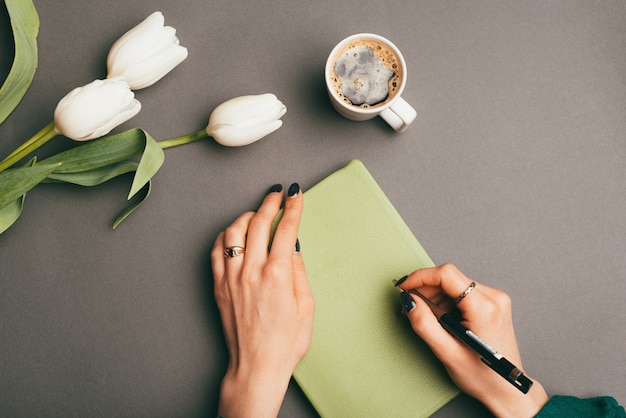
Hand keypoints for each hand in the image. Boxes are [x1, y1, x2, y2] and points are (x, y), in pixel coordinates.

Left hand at [211, 183, 314, 417]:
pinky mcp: (218, 287)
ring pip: (233, 232)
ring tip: (255, 213)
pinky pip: (216, 251)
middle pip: (258, 223)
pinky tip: (234, 235)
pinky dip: (225, 236)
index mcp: (279, 275)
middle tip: (277, 193)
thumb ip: (300, 272)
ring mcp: (231, 278)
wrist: (257, 367)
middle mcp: (252, 271)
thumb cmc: (285, 343)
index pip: (286, 229)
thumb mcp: (307, 307)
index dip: (293, 207)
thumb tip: (294, 247)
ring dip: (245, 216)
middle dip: (270, 203)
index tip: (296, 193)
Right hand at [396, 263, 547, 416]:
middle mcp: (494, 297)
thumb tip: (409, 301)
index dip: (420, 277)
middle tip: (412, 308)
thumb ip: (424, 324)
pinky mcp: (493, 302)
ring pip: (454, 284)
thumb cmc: (483, 376)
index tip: (404, 286)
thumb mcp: (447, 353)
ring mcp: (496, 298)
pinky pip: (462, 292)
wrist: (507, 389)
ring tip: (428, 319)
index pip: (446, 274)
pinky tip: (442, 319)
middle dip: (426, 291)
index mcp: (484, 308)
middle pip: (449, 278)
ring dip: (436, 298)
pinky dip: (447, 302)